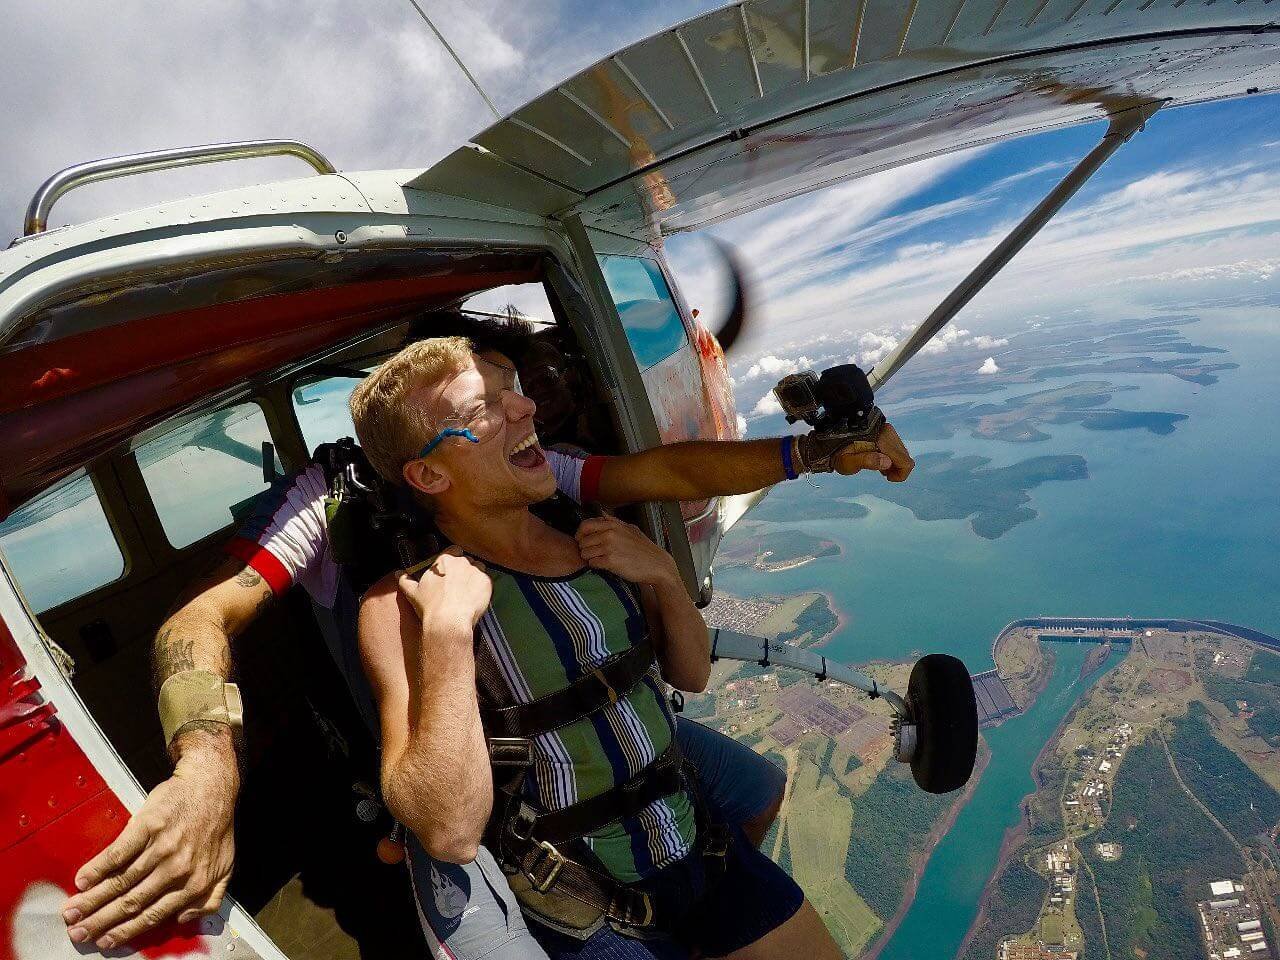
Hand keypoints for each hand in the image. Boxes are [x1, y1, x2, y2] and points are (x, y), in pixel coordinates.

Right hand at [63, 735, 236, 949]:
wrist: (210, 786)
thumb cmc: (216, 828)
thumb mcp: (225, 866)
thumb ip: (210, 897)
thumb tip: (185, 920)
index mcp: (195, 883)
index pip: (153, 915)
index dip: (125, 931)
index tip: (105, 942)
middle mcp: (177, 869)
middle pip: (131, 902)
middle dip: (100, 921)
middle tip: (78, 933)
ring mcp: (162, 847)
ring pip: (122, 881)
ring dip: (92, 899)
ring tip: (72, 912)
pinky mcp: (149, 826)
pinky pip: (119, 853)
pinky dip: (98, 868)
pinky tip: (82, 880)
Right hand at [398, 546, 491, 633]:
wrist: (449, 621)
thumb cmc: (429, 606)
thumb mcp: (412, 592)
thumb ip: (405, 580)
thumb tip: (398, 573)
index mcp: (444, 560)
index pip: (453, 551)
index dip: (452, 561)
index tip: (450, 571)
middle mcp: (461, 561)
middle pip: (465, 561)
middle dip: (462, 570)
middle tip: (457, 585)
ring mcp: (476, 571)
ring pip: (478, 568)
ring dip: (474, 576)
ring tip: (467, 592)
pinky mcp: (487, 582)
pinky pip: (486, 581)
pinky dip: (482, 587)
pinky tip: (475, 598)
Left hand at [576, 516, 679, 587]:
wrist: (656, 564)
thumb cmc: (644, 549)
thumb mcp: (631, 529)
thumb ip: (614, 522)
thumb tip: (602, 514)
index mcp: (612, 525)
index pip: (585, 525)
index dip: (580, 534)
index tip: (583, 541)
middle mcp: (609, 534)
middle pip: (582, 541)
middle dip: (585, 548)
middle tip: (593, 553)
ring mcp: (609, 547)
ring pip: (585, 553)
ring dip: (590, 558)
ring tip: (600, 559)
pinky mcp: (610, 561)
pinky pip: (592, 563)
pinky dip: (596, 566)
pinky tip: (604, 565)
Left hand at [832, 421, 913, 481]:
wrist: (831, 435)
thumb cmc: (837, 452)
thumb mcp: (847, 462)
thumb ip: (866, 461)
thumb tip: (887, 462)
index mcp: (881, 439)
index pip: (904, 460)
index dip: (901, 474)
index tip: (888, 478)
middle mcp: (887, 432)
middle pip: (904, 456)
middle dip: (896, 468)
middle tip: (881, 473)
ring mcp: (887, 430)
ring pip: (901, 451)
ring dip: (894, 462)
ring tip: (878, 466)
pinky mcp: (885, 430)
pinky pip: (895, 446)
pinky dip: (891, 455)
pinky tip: (879, 458)